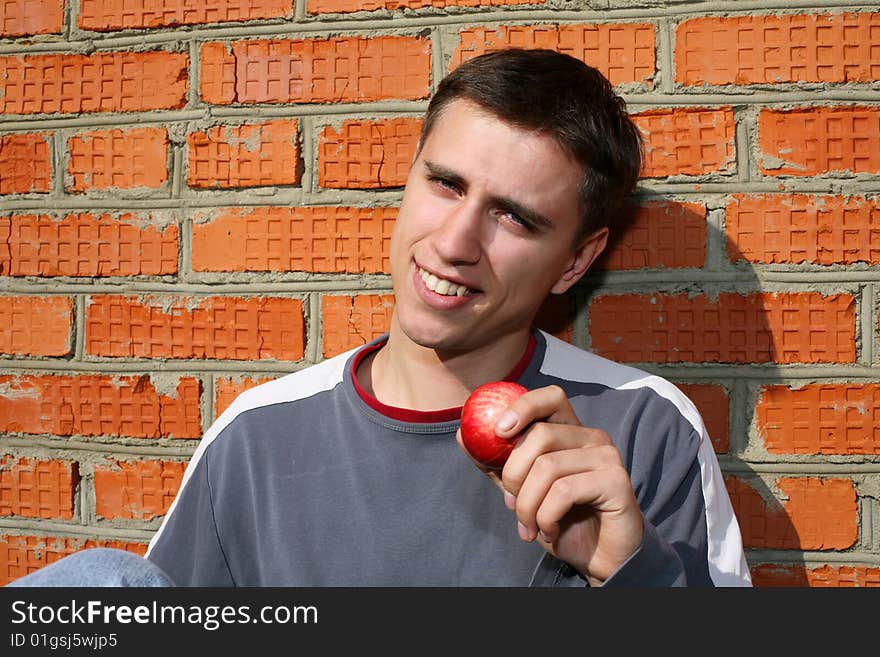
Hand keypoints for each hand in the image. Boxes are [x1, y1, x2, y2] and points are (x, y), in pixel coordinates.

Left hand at [456, 385, 643, 584]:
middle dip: (514, 474)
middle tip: (509, 503)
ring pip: (548, 466)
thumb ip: (497, 464)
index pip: (550, 397)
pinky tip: (549, 531)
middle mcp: (593, 438)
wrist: (599, 559)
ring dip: (527, 504)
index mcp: (572, 432)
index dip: (523, 407)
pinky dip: (546, 516)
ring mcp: (607, 457)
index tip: (498, 431)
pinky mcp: (617, 481)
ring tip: (529, 526)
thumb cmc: (562, 521)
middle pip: (540, 435)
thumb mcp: (522, 490)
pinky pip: (565, 491)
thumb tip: (463, 435)